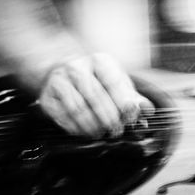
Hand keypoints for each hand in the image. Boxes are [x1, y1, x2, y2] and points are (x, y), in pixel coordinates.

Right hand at [38, 53, 152, 137]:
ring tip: (101, 133)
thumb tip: (147, 110)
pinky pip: (62, 116)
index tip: (130, 117)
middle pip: (95, 96)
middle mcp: (76, 67)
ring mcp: (59, 80)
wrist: (62, 70)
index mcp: (99, 61)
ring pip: (77, 108)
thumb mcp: (116, 82)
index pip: (112, 81)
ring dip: (92, 126)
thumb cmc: (96, 79)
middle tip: (116, 131)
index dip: (122, 101)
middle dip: (108, 118)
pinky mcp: (47, 96)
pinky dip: (76, 129)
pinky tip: (84, 133)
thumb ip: (132, 96)